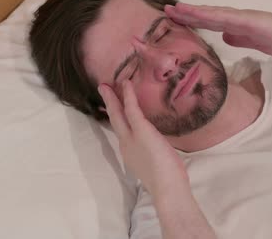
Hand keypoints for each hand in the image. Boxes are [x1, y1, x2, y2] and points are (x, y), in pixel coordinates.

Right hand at [98, 81, 189, 197]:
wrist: (167, 188)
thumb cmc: (168, 179)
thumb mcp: (157, 163)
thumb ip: (154, 153)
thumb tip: (159, 147)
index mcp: (131, 153)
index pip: (122, 131)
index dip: (118, 118)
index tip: (114, 109)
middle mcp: (126, 144)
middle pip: (115, 120)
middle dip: (109, 105)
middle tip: (103, 90)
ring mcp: (131, 137)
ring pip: (118, 114)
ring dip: (113, 98)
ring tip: (106, 85)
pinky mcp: (140, 130)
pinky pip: (132, 109)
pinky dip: (128, 95)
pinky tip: (126, 84)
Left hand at [165, 2, 271, 56]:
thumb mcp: (254, 43)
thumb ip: (239, 38)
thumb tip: (225, 37)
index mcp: (237, 25)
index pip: (210, 22)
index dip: (192, 20)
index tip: (174, 20)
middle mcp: (237, 18)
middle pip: (207, 15)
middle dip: (186, 14)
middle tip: (165, 11)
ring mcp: (244, 18)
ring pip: (214, 14)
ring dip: (195, 12)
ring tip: (176, 9)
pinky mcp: (252, 21)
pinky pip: (229, 18)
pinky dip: (214, 16)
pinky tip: (201, 14)